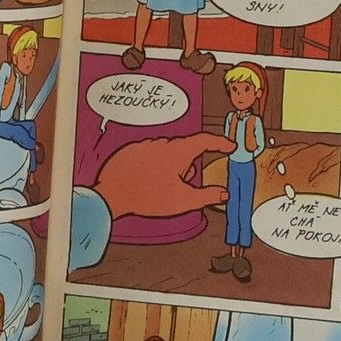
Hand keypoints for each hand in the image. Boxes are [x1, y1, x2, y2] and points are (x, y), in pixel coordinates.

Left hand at [92, 131, 234, 223]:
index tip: (229, 145)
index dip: (220, 142)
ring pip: (167, 152)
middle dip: (188, 166)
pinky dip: (152, 166)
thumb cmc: (148, 197)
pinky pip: (149, 155)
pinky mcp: (130, 151)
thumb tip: (223, 193)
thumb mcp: (183, 200)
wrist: (111, 194)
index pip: (206, 140)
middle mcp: (163, 143)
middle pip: (185, 149)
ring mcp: (145, 144)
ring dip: (170, 166)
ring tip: (160, 187)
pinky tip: (146, 182)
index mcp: (179, 151)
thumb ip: (206, 195)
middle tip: (182, 184)